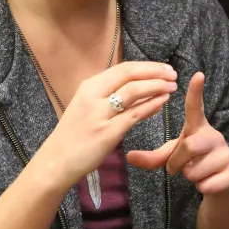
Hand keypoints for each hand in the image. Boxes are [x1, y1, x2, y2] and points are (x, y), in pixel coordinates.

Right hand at [37, 61, 177, 190]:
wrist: (55, 162)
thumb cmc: (73, 136)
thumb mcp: (87, 108)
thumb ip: (107, 97)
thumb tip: (137, 88)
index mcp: (89, 86)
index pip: (123, 69)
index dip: (147, 66)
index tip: (164, 68)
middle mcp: (93, 95)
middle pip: (129, 74)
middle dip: (155, 72)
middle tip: (173, 74)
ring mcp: (99, 114)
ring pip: (133, 91)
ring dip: (156, 86)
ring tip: (172, 87)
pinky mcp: (107, 132)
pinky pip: (134, 115)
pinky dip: (151, 105)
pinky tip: (162, 102)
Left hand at [127, 73, 228, 195]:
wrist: (224, 186)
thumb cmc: (195, 163)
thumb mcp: (174, 158)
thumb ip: (153, 157)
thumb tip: (128, 156)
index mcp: (198, 128)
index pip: (195, 107)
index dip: (195, 92)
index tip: (197, 74)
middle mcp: (214, 136)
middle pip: (189, 146)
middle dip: (177, 163)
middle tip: (180, 168)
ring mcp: (226, 154)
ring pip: (195, 170)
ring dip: (190, 177)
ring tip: (198, 173)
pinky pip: (206, 184)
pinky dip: (201, 188)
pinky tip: (209, 182)